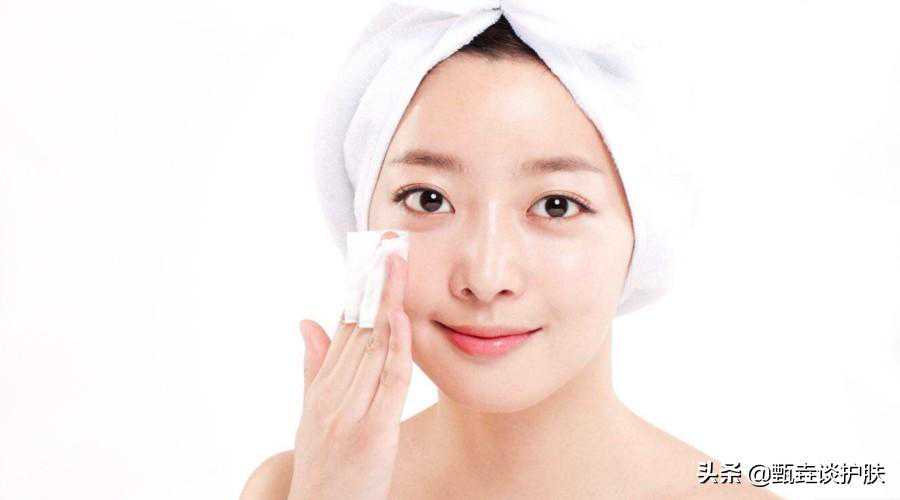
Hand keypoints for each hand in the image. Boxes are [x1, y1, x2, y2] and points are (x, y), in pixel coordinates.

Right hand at [288, 249, 411, 499]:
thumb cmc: (323, 465)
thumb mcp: (311, 414)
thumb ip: (313, 367)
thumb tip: (306, 321)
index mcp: (322, 387)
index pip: (344, 326)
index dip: (358, 289)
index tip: (371, 255)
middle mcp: (332, 394)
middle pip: (358, 329)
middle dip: (374, 284)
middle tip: (389, 245)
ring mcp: (350, 412)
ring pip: (372, 347)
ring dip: (386, 303)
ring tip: (396, 265)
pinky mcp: (373, 432)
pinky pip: (387, 383)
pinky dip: (396, 348)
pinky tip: (403, 319)